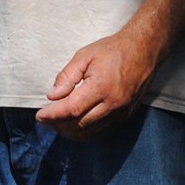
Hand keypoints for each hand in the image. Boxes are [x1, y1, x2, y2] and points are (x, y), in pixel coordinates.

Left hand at [37, 29, 157, 139]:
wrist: (144, 50)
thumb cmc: (113, 50)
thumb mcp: (85, 55)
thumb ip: (67, 76)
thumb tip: (52, 96)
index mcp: (102, 86)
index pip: (72, 109)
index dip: (53, 115)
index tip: (40, 115)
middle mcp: (113, 103)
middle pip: (80, 124)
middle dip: (58, 125)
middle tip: (45, 120)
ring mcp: (121, 112)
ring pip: (91, 132)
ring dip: (70, 132)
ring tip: (56, 125)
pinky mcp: (126, 115)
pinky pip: (102, 132)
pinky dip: (86, 134)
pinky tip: (75, 129)